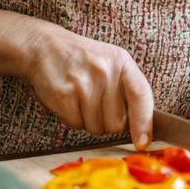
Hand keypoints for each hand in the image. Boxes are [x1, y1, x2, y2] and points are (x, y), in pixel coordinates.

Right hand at [20, 25, 153, 148]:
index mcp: (122, 61)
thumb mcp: (112, 62)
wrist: (45, 46)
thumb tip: (142, 127)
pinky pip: (75, 125)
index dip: (144, 123)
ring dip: (89, 121)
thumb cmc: (83, 59)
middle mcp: (104, 71)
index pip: (141, 96)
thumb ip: (128, 88)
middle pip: (117, 123)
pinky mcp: (63, 94)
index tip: (142, 142)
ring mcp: (83, 83)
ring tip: (81, 99)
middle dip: (108, 123)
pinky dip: (72, 119)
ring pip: (96, 127)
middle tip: (98, 105)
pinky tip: (69, 101)